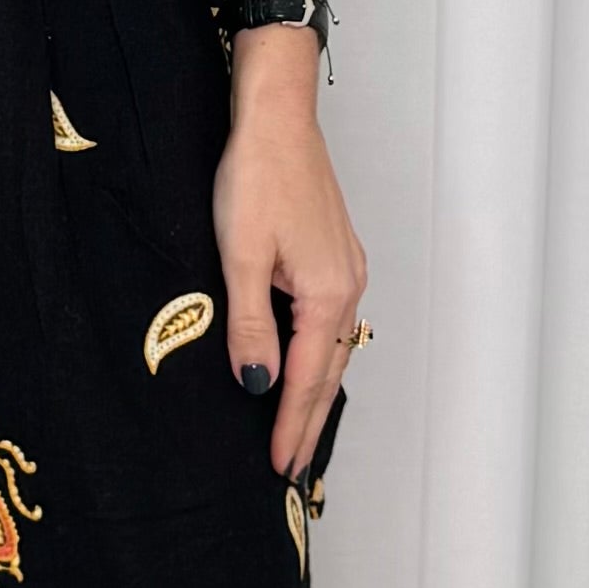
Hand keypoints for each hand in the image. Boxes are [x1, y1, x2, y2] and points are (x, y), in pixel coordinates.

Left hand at [212, 34, 366, 482]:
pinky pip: (332, 325)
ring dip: (317, 394)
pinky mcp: (335, 256)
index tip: (278, 468)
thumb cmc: (256, 178)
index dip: (290, 426)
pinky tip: (306, 368)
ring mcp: (347, 271)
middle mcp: (348, 288)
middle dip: (309, 423)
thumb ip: (250, 326)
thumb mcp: (240, 256)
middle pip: (329, 373)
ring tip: (298, 433)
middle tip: (292, 469)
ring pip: (333, 349)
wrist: (278, 117)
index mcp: (327, 295)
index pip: (307, 380)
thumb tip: (258, 384)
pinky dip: (320, 358)